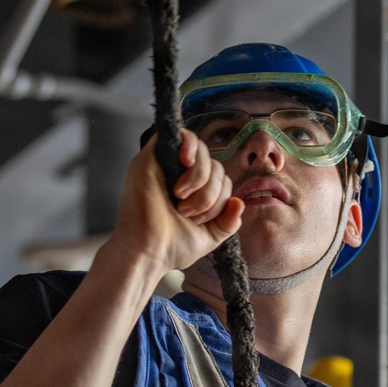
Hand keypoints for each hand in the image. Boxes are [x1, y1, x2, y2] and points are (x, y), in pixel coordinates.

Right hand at [105, 132, 243, 279]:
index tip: (199, 220)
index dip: (220, 197)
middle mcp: (178, 176)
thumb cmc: (172, 248)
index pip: (220, 178)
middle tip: (189, 212)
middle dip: (210, 192)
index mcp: (193, 192)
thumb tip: (239, 202)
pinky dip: (190, 145)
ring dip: (200, 178)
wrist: (148, 252)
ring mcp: (163, 165)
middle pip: (214, 165)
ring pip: (201, 151)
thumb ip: (228, 221)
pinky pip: (179, 134)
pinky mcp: (150, 157)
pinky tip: (187, 162)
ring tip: (181, 200)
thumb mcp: (210, 236)